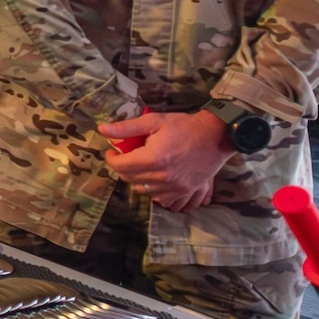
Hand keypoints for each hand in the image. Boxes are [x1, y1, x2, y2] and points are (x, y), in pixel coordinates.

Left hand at [100, 110, 232, 211]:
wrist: (216, 136)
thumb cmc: (184, 126)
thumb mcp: (154, 121)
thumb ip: (126, 128)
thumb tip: (102, 130)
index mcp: (152, 158)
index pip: (119, 166)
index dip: (111, 158)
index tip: (113, 151)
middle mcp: (162, 176)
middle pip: (129, 178)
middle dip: (122, 167)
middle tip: (126, 156)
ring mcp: (174, 186)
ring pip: (142, 189)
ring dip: (136, 179)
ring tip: (140, 165)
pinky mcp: (184, 190)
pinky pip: (159, 197)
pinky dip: (152, 188)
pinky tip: (154, 176)